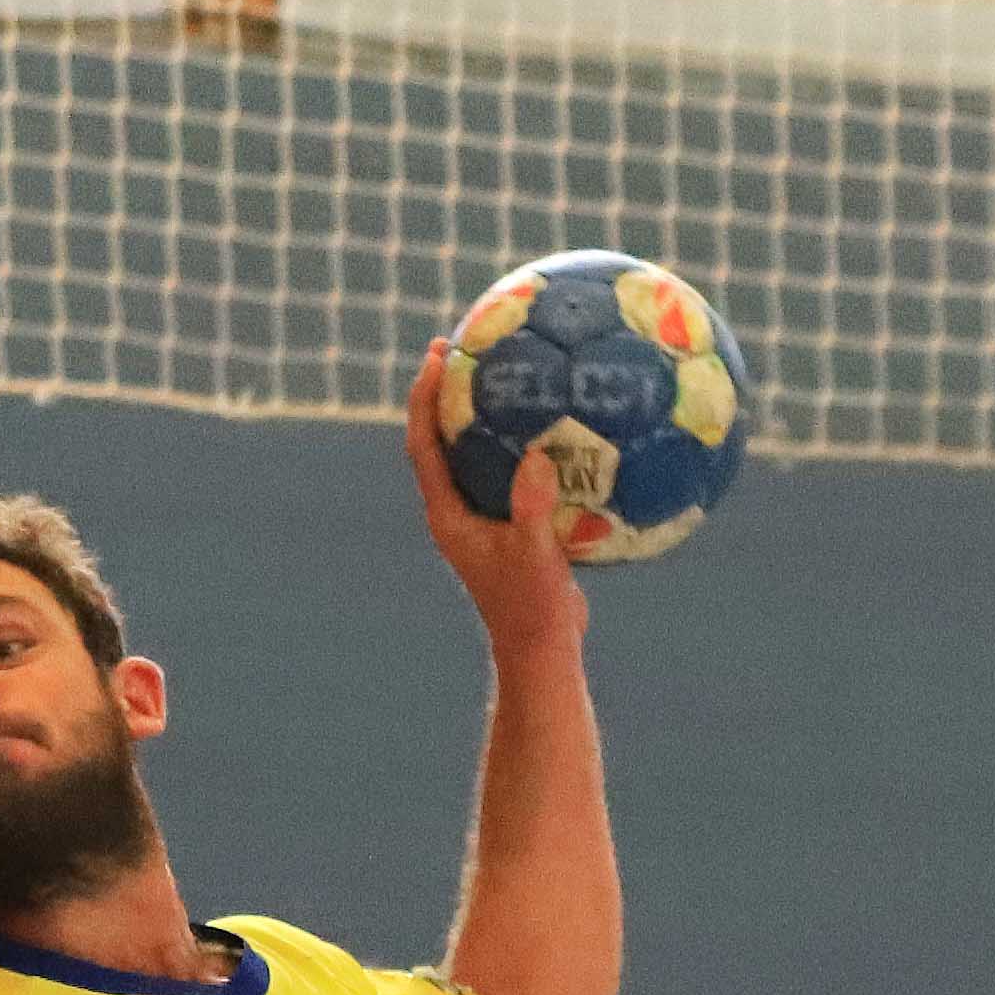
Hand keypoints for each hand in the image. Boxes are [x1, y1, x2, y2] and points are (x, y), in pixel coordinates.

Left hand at [404, 339, 588, 653]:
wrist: (541, 648)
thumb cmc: (533, 609)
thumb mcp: (538, 557)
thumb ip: (534, 509)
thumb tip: (538, 458)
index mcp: (449, 515)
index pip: (423, 446)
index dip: (423, 400)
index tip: (434, 357)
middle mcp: (458, 512)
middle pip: (443, 438)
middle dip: (448, 392)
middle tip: (464, 345)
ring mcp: (485, 518)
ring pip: (480, 452)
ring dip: (488, 413)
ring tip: (512, 370)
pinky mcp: (513, 524)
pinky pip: (518, 471)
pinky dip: (534, 444)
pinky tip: (571, 422)